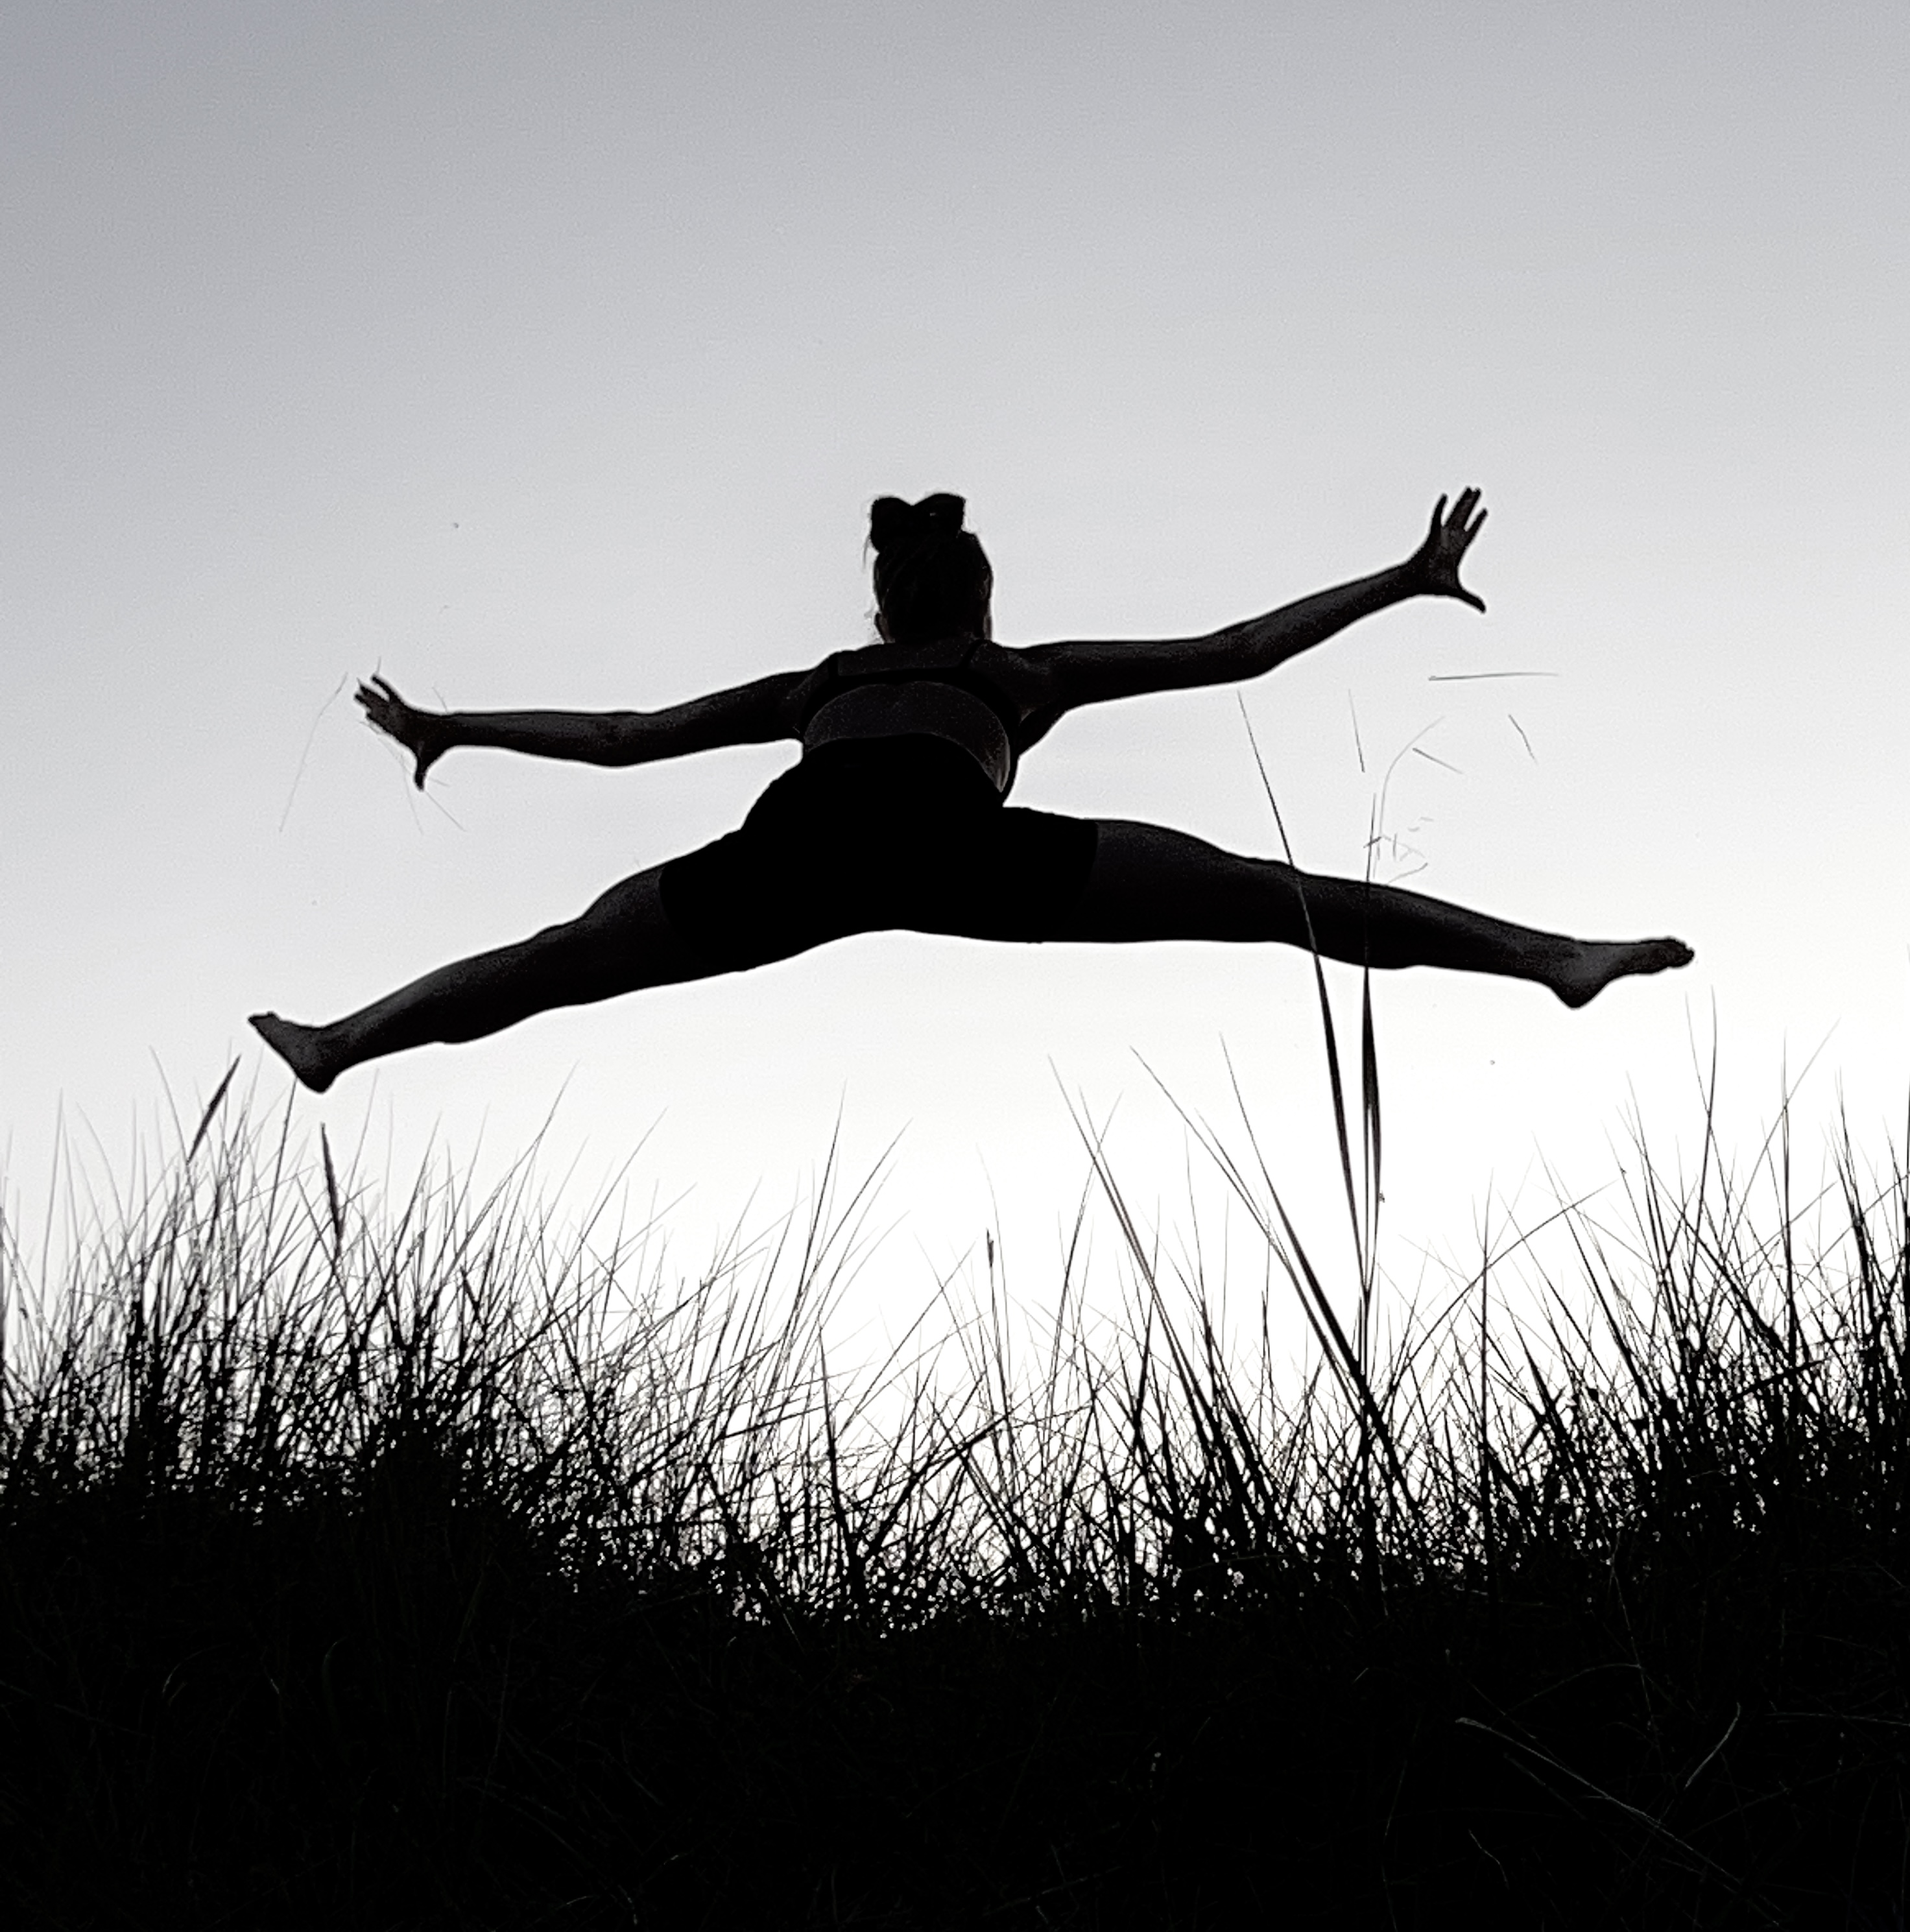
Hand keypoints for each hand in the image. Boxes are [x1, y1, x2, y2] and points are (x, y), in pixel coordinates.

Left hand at [355, 675, 451, 787]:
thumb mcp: (424, 762)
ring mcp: (399, 713)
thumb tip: (420, 790)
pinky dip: (381, 685)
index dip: (374, 720)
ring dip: (368, 694)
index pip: (383, 726)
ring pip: (379, 702)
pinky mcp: (403, 706)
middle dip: (367, 703)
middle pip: (378, 711)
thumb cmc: (436, 746)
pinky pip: (389, 693)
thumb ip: (419, 775)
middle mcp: (397, 721)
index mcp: (400, 733)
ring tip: (358, 685)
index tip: (366, 714)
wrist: (446, 733)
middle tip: (355, 695)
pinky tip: (372, 677)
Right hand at [1406, 488, 1487, 611]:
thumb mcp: (1457, 591)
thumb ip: (1471, 598)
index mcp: (1458, 550)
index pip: (1471, 533)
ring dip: (1463, 502)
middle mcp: (1451, 539)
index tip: (1484, 511)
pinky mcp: (1433, 534)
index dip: (1478, 522)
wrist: (1416, 582)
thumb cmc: (1432, 585)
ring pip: (1455, 514)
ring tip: (1471, 488)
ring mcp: (1442, 535)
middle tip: (1478, 491)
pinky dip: (1440, 508)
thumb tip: (1484, 610)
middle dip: (1472, 505)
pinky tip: (1445, 495)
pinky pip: (1437, 518)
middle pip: (1464, 519)